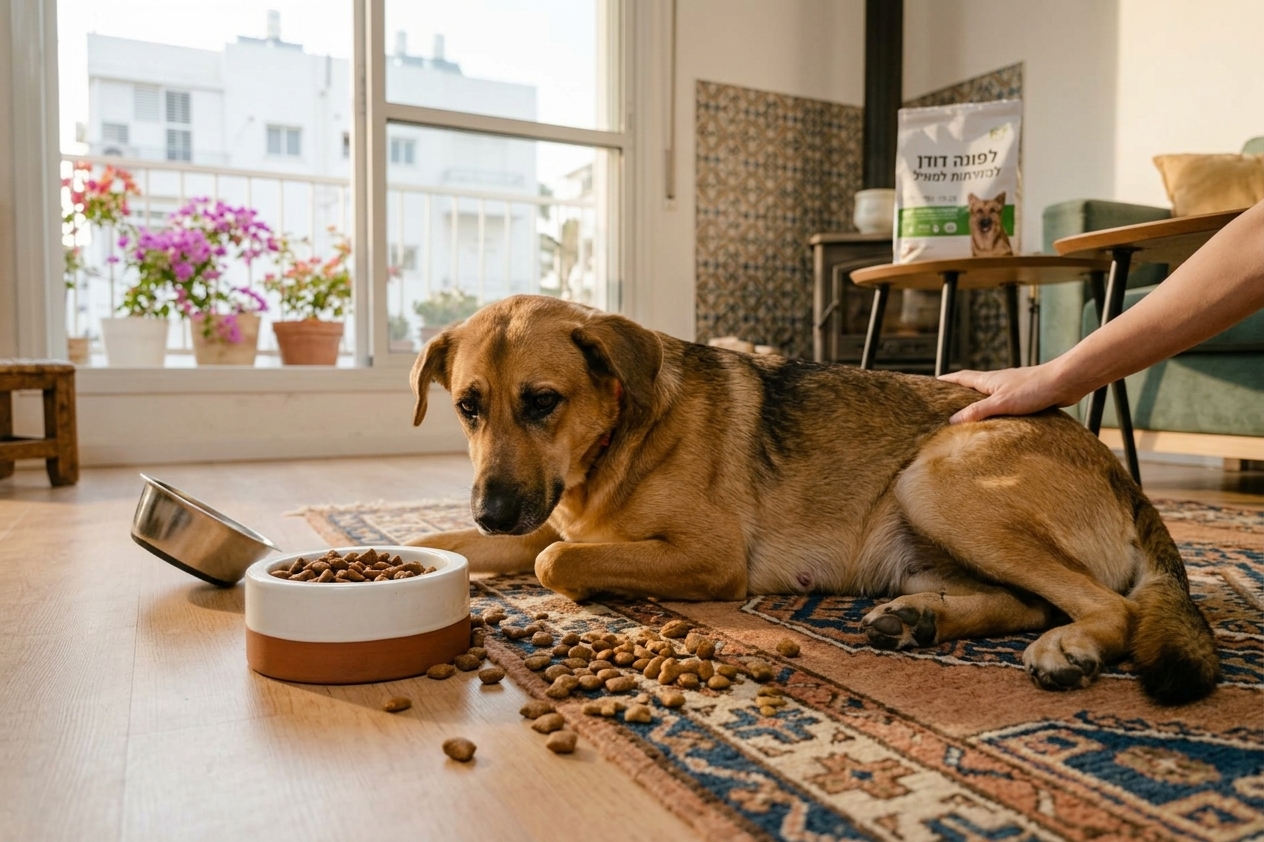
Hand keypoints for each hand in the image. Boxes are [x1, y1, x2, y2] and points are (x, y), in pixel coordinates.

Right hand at [939, 363, 1083, 423]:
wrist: (1065, 382)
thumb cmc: (1033, 388)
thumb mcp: (1001, 402)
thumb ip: (977, 411)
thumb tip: (952, 420)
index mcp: (988, 380)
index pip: (960, 377)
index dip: (945, 381)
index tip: (931, 384)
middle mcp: (997, 382)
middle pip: (972, 386)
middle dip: (958, 394)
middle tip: (944, 405)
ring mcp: (1010, 389)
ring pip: (988, 397)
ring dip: (976, 404)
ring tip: (966, 419)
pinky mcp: (1024, 397)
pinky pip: (1002, 405)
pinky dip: (994, 412)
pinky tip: (995, 424)